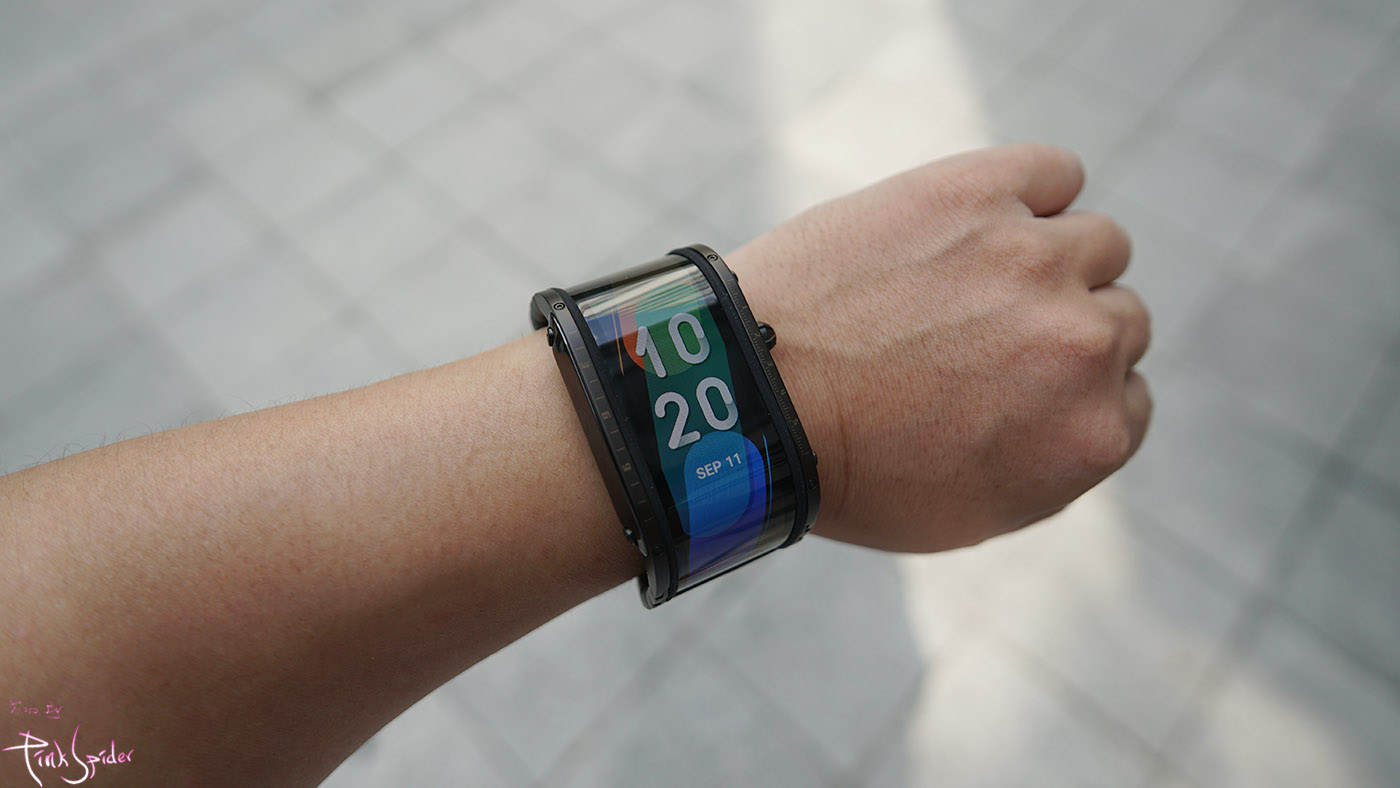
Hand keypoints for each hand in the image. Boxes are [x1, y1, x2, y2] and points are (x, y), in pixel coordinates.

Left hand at [728, 143, 1150, 552]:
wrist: (750, 395)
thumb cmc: (843, 467)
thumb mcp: (969, 513)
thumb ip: (1051, 468)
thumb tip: (1082, 417)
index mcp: (1090, 435)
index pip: (1129, 394)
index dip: (1071, 389)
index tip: (1018, 384)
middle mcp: (1084, 344)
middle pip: (1121, 315)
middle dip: (1063, 328)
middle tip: (983, 335)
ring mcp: (1035, 259)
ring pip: (1098, 241)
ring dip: (1053, 258)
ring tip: (975, 276)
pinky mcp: (979, 192)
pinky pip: (1056, 171)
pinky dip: (1034, 189)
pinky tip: (981, 218)